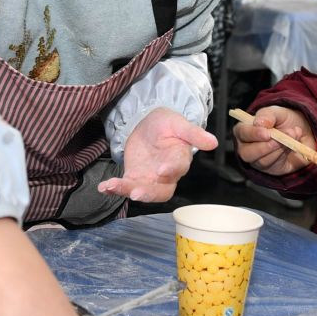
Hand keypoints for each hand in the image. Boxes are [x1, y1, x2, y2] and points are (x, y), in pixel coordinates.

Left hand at [97, 108, 215, 202]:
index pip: (179, 167)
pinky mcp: (134, 178)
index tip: (162, 169)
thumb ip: (193, 133)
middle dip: (148, 192)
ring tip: (112, 186)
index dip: (171, 169)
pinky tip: (103, 187)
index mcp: (179, 158)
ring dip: (127, 191)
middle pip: (162, 190)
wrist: (148, 125)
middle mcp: (166, 174)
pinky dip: (114, 188)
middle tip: (136, 192)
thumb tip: (213, 142)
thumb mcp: (179, 123)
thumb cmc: (167, 124)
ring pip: (142, 191)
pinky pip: (125, 187)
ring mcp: (150, 179)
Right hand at [232, 105, 315, 175]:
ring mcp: (257, 160)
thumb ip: (267, 114)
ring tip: (292, 136)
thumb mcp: (277, 112)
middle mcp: (247, 147)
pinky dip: (284, 154)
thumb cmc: (284, 121)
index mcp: (245, 130)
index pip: (241, 132)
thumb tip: (259, 122)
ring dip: (279, 149)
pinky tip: (292, 145)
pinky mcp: (270, 168)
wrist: (303, 134)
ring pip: (262, 161)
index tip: (267, 133)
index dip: (253, 134)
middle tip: (280, 139)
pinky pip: (274, 166)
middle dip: (265, 147)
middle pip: (247, 153)